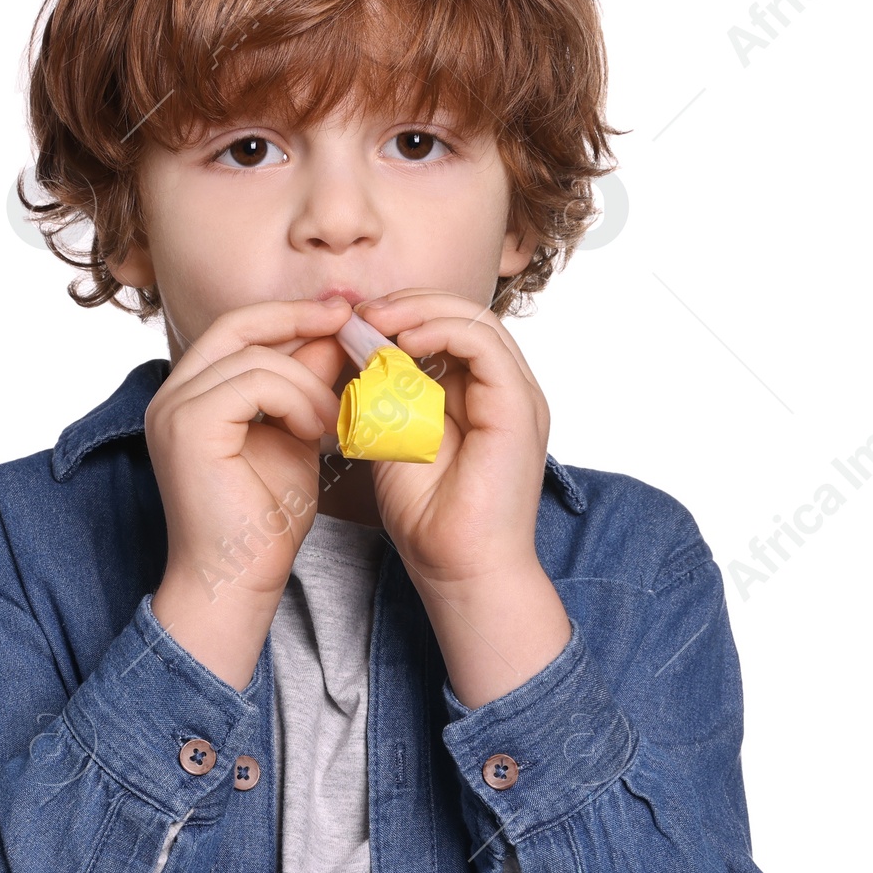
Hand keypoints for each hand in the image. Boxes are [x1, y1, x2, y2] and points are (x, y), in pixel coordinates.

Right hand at [147, 296, 351, 688]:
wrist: (240, 579)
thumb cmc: (265, 519)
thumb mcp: (295, 435)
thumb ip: (305, 384)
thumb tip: (333, 333)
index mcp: (192, 394)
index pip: (238, 329)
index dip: (290, 314)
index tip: (341, 313)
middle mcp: (171, 394)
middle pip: (238, 325)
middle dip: (298, 318)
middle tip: (349, 320)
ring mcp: (174, 408)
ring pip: (256, 357)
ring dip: (309, 384)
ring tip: (336, 422)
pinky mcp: (188, 426)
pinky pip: (254, 382)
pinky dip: (296, 400)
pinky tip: (315, 432)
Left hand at [352, 288, 550, 587]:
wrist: (458, 568)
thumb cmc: (428, 517)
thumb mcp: (391, 435)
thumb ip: (382, 390)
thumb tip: (355, 342)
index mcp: (479, 396)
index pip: (448, 329)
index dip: (403, 316)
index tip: (354, 324)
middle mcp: (504, 390)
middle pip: (465, 316)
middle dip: (410, 305)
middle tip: (362, 312)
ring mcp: (517, 396)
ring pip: (477, 321)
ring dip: (422, 311)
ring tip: (377, 321)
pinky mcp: (518, 407)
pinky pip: (483, 344)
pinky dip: (440, 330)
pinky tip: (403, 340)